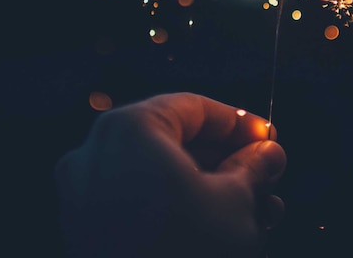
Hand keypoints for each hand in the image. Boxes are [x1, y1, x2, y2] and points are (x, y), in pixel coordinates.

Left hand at [55, 92, 286, 257]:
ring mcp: (84, 196)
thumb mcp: (237, 202)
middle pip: (175, 141)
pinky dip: (178, 207)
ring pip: (159, 175)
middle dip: (227, 160)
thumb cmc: (187, 252)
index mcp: (130, 129)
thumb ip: (254, 168)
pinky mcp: (86, 233)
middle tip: (266, 175)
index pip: (194, 108)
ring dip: (210, 187)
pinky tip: (222, 227)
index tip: (269, 138)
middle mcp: (96, 154)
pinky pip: (139, 203)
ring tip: (258, 208)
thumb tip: (268, 153)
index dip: (239, 122)